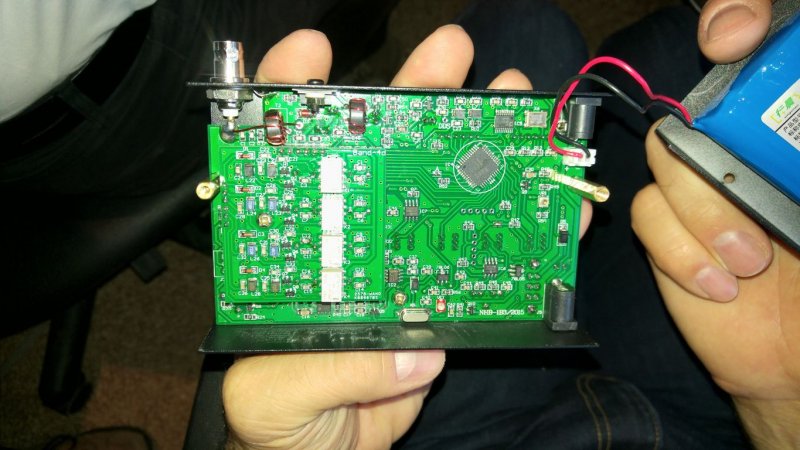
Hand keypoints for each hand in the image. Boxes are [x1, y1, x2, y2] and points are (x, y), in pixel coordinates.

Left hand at [226, 26, 588, 449]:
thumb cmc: (280, 428)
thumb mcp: (274, 398)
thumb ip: (326, 369)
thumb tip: (412, 351)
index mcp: (290, 255)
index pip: (284, 163)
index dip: (292, 102)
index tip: (313, 55)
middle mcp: (345, 247)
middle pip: (376, 156)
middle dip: (411, 95)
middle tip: (449, 56)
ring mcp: (396, 268)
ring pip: (434, 194)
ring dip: (470, 143)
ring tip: (508, 99)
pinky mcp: (437, 300)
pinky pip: (472, 256)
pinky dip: (503, 224)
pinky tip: (529, 188)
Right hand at [633, 0, 799, 446]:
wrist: (797, 362)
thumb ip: (797, 154)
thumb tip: (768, 106)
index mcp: (781, 138)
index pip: (755, 54)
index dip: (732, 21)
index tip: (731, 36)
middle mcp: (737, 154)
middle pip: (692, 109)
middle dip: (718, 164)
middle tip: (762, 216)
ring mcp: (695, 191)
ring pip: (662, 161)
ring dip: (704, 216)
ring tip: (749, 264)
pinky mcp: (664, 233)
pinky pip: (646, 215)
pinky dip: (680, 251)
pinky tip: (719, 285)